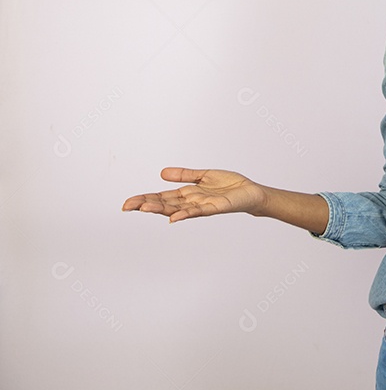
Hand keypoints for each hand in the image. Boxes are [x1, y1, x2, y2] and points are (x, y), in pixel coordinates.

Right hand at [122, 167, 267, 222]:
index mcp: (188, 194)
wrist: (251, 192)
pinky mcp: (216, 207)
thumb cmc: (229, 186)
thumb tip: (162, 173)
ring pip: (177, 209)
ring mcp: (202, 206)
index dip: (145, 199)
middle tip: (127, 206)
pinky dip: (186, 214)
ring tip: (144, 209)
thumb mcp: (203, 176)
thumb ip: (184, 175)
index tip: (127, 203)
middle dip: (146, 205)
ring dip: (161, 210)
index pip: (162, 197)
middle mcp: (192, 202)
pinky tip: (174, 218)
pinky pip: (198, 211)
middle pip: (165, 204)